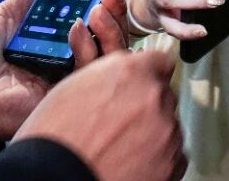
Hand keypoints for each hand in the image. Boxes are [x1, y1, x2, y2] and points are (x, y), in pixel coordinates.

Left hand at [0, 0, 131, 142]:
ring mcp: (70, 80)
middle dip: (116, 13)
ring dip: (109, 28)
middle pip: (110, 39)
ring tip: (97, 8)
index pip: (95, 25)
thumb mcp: (7, 14)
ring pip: (110, 56)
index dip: (107, 5)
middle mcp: (69, 61)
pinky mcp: (66, 96)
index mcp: (58, 44)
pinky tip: (76, 30)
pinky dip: (88, 48)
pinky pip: (90, 73)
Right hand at [15, 47, 185, 180]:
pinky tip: (131, 165)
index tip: (139, 85)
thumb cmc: (55, 140)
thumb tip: (121, 74)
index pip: (159, 60)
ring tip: (121, 149)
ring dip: (153, 132)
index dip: (146, 75)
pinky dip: (158, 160)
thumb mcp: (73, 87)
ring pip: (169, 125)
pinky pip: (174, 156)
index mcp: (130, 71)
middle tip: (121, 123)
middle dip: (147, 106)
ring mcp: (166, 132)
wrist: (56, 179)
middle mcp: (154, 97)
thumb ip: (109, 73)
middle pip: (163, 94)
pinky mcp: (172, 164)